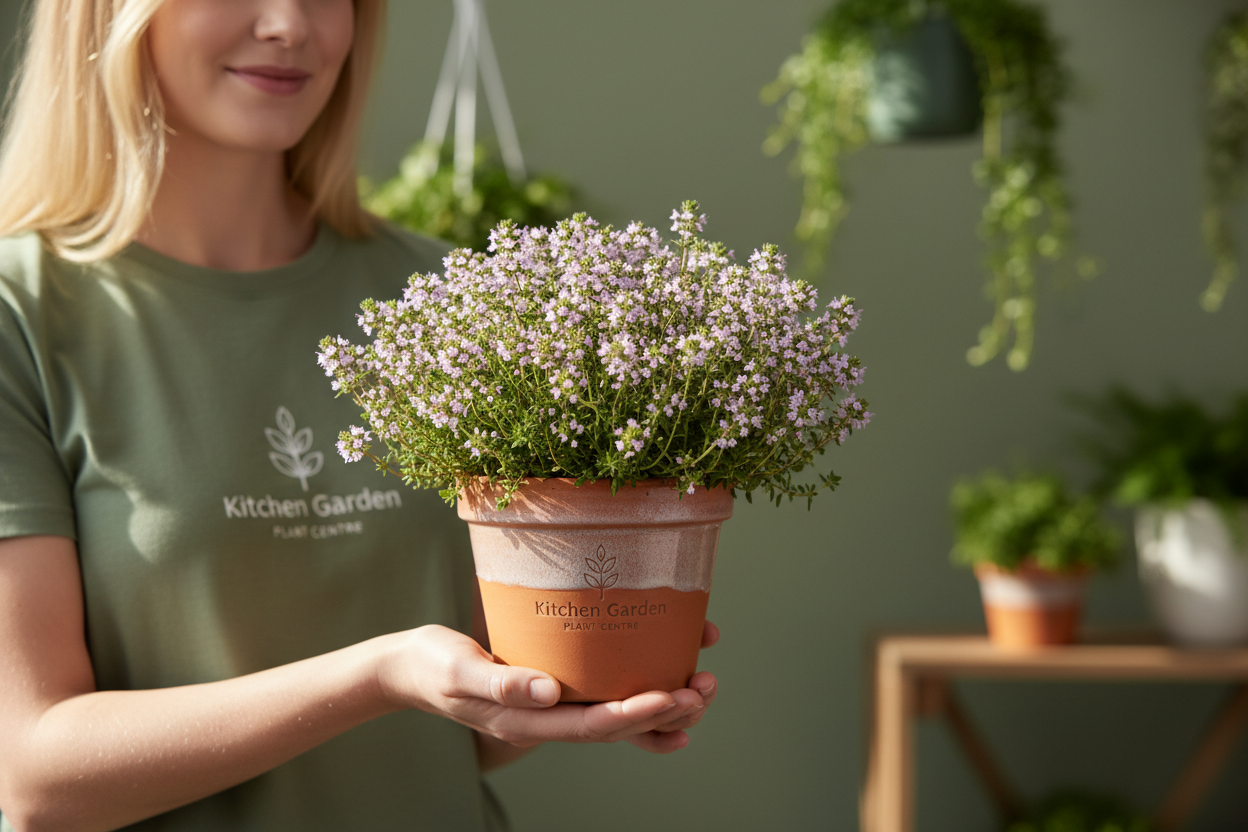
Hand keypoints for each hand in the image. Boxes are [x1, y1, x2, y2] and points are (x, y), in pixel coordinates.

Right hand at [378, 622, 718, 753]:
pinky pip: (606, 700)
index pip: (592, 725)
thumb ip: (499, 680)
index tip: (672, 696)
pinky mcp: (556, 690)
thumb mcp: (458, 670)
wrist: (412, 667)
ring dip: (665, 706)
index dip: (636, 715)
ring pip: (619, 716)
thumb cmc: (432, 665)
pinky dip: (643, 699)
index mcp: (526, 720)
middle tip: (705, 688)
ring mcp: (553, 708)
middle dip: (666, 711)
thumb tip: (546, 691)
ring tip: (704, 684)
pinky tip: (673, 691)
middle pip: (617, 726)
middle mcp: (547, 719)